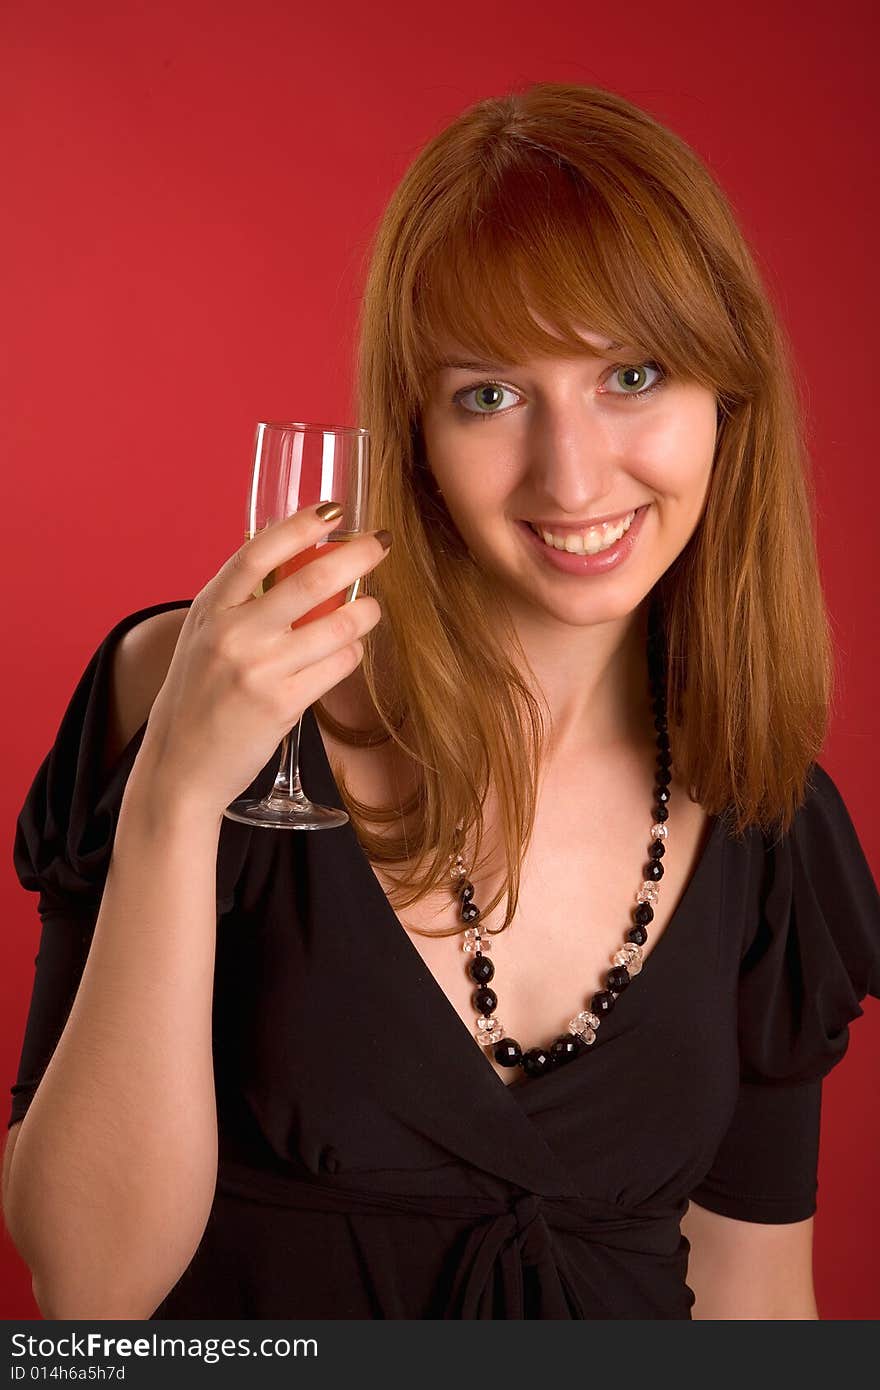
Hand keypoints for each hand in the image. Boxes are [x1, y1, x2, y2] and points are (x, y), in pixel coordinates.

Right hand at [134, 504, 389, 817]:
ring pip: (337, 625)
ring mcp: (259, 670)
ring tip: (371, 608)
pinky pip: (338, 665)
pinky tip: (349, 651)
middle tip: (380, 543)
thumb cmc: (197, 698)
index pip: (257, 551)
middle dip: (356, 554)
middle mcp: (232, 634)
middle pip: (309, 580)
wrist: (180, 767)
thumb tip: (296, 563)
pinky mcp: (283, 705)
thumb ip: (240, 604)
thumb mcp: (203, 637)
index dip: (300, 525)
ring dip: (366, 612)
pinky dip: (352, 653)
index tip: (333, 510)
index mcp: (210, 608)